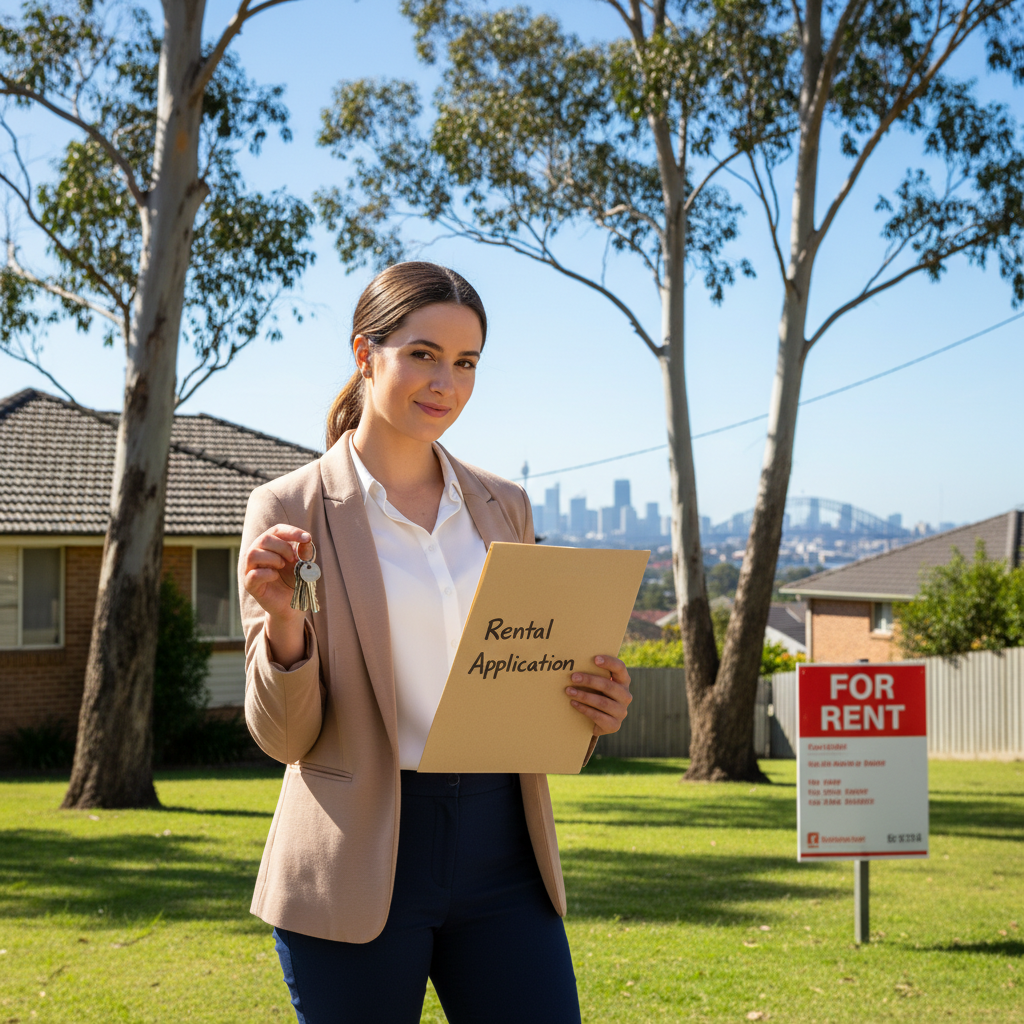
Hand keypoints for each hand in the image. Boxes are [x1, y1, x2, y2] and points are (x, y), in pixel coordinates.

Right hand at [242, 524, 313, 665]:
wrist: (293, 605)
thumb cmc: (297, 580)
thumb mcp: (305, 564)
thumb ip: (305, 552)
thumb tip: (305, 540)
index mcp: (271, 545)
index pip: (277, 530)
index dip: (292, 532)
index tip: (307, 538)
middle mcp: (258, 553)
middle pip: (264, 539)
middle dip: (282, 547)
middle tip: (293, 559)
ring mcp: (251, 569)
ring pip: (252, 554)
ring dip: (272, 558)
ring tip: (283, 566)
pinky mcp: (250, 585)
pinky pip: (253, 575)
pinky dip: (267, 573)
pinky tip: (276, 576)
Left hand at [565, 655, 631, 736]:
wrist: (599, 721)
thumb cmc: (596, 695)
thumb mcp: (598, 684)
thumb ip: (593, 674)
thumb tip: (574, 663)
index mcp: (623, 681)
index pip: (620, 668)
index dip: (609, 662)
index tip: (595, 659)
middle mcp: (625, 696)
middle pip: (609, 685)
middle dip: (589, 681)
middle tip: (573, 677)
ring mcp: (621, 711)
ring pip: (602, 702)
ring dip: (584, 696)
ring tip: (569, 691)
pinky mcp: (614, 725)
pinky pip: (598, 716)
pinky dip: (584, 709)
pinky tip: (573, 703)